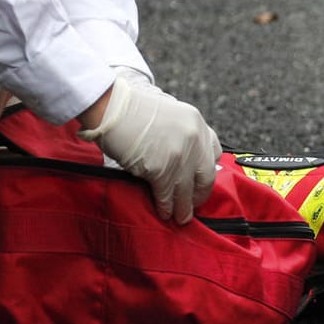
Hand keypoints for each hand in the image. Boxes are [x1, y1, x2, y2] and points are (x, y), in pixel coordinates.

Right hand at [78, 70, 220, 222]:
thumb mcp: (169, 114)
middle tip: (195, 203)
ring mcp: (179, 155)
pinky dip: (166, 206)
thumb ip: (182, 135)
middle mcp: (194, 139)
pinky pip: (167, 194)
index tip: (201, 179)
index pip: (214, 152)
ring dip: (184, 207)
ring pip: (187, 190)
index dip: (207, 169)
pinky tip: (164, 212)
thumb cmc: (130, 109)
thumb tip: (183, 160)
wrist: (109, 106)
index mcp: (197, 122)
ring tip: (181, 217)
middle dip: (201, 194)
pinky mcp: (161, 169)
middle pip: (206, 176)